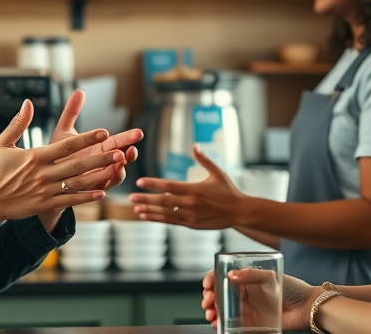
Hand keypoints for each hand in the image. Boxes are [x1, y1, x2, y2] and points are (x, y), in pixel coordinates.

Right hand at [0, 99, 127, 222]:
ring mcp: (45, 191)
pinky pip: (69, 200)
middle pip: (77, 165)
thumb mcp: (3, 143)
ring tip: (116, 169)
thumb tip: (27, 102)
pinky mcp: (44, 204)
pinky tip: (101, 192)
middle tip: (119, 152)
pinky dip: (86, 197)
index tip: (103, 131)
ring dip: (98, 176)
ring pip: (77, 183)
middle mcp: (43, 174)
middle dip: (99, 158)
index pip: (66, 146)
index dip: (86, 138)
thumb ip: (18, 123)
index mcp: (35, 156)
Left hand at [51, 90, 142, 191]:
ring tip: (120, 162)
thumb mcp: (63, 132)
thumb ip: (71, 112)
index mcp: (99, 148)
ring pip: (116, 175)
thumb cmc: (54, 154)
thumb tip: (79, 91)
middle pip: (122, 158)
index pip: (118, 142)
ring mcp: (97, 178)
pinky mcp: (89, 190)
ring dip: (120, 169)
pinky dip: (107, 182)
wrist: (42, 178)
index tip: (139, 133)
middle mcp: (101, 163)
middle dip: (130, 154)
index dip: (129, 138)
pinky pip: (102, 187)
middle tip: (133, 149)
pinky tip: (108, 175)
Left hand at [129, 144, 244, 228]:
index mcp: (194, 189)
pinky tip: (146, 216)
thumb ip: (204, 160)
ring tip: (135, 208)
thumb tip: (194, 145)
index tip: (140, 182)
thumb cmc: (229, 190)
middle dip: (146, 199)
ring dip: (149, 211)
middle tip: (131, 197)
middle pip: (163, 201)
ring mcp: (191, 215)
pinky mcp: (191, 225)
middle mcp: (191, 203)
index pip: (169, 185)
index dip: (153, 184)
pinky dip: (157, 219)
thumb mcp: (217, 173)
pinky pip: (171, 221)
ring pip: (165, 214)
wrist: (240, 212)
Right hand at [201, 270, 316, 331]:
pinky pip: (232, 325)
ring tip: (211, 314)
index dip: (212, 279)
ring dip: (213, 311)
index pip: (223, 276)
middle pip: (219, 294)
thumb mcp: (270, 276)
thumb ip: (251, 275)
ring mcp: (246, 309)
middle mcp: (244, 293)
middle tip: (208, 301)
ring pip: (222, 310)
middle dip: (209, 297)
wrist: (307, 308)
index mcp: (246, 279)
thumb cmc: (292, 288)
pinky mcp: (251, 323)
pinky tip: (217, 324)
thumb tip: (231, 274)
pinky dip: (221, 325)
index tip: (207, 285)